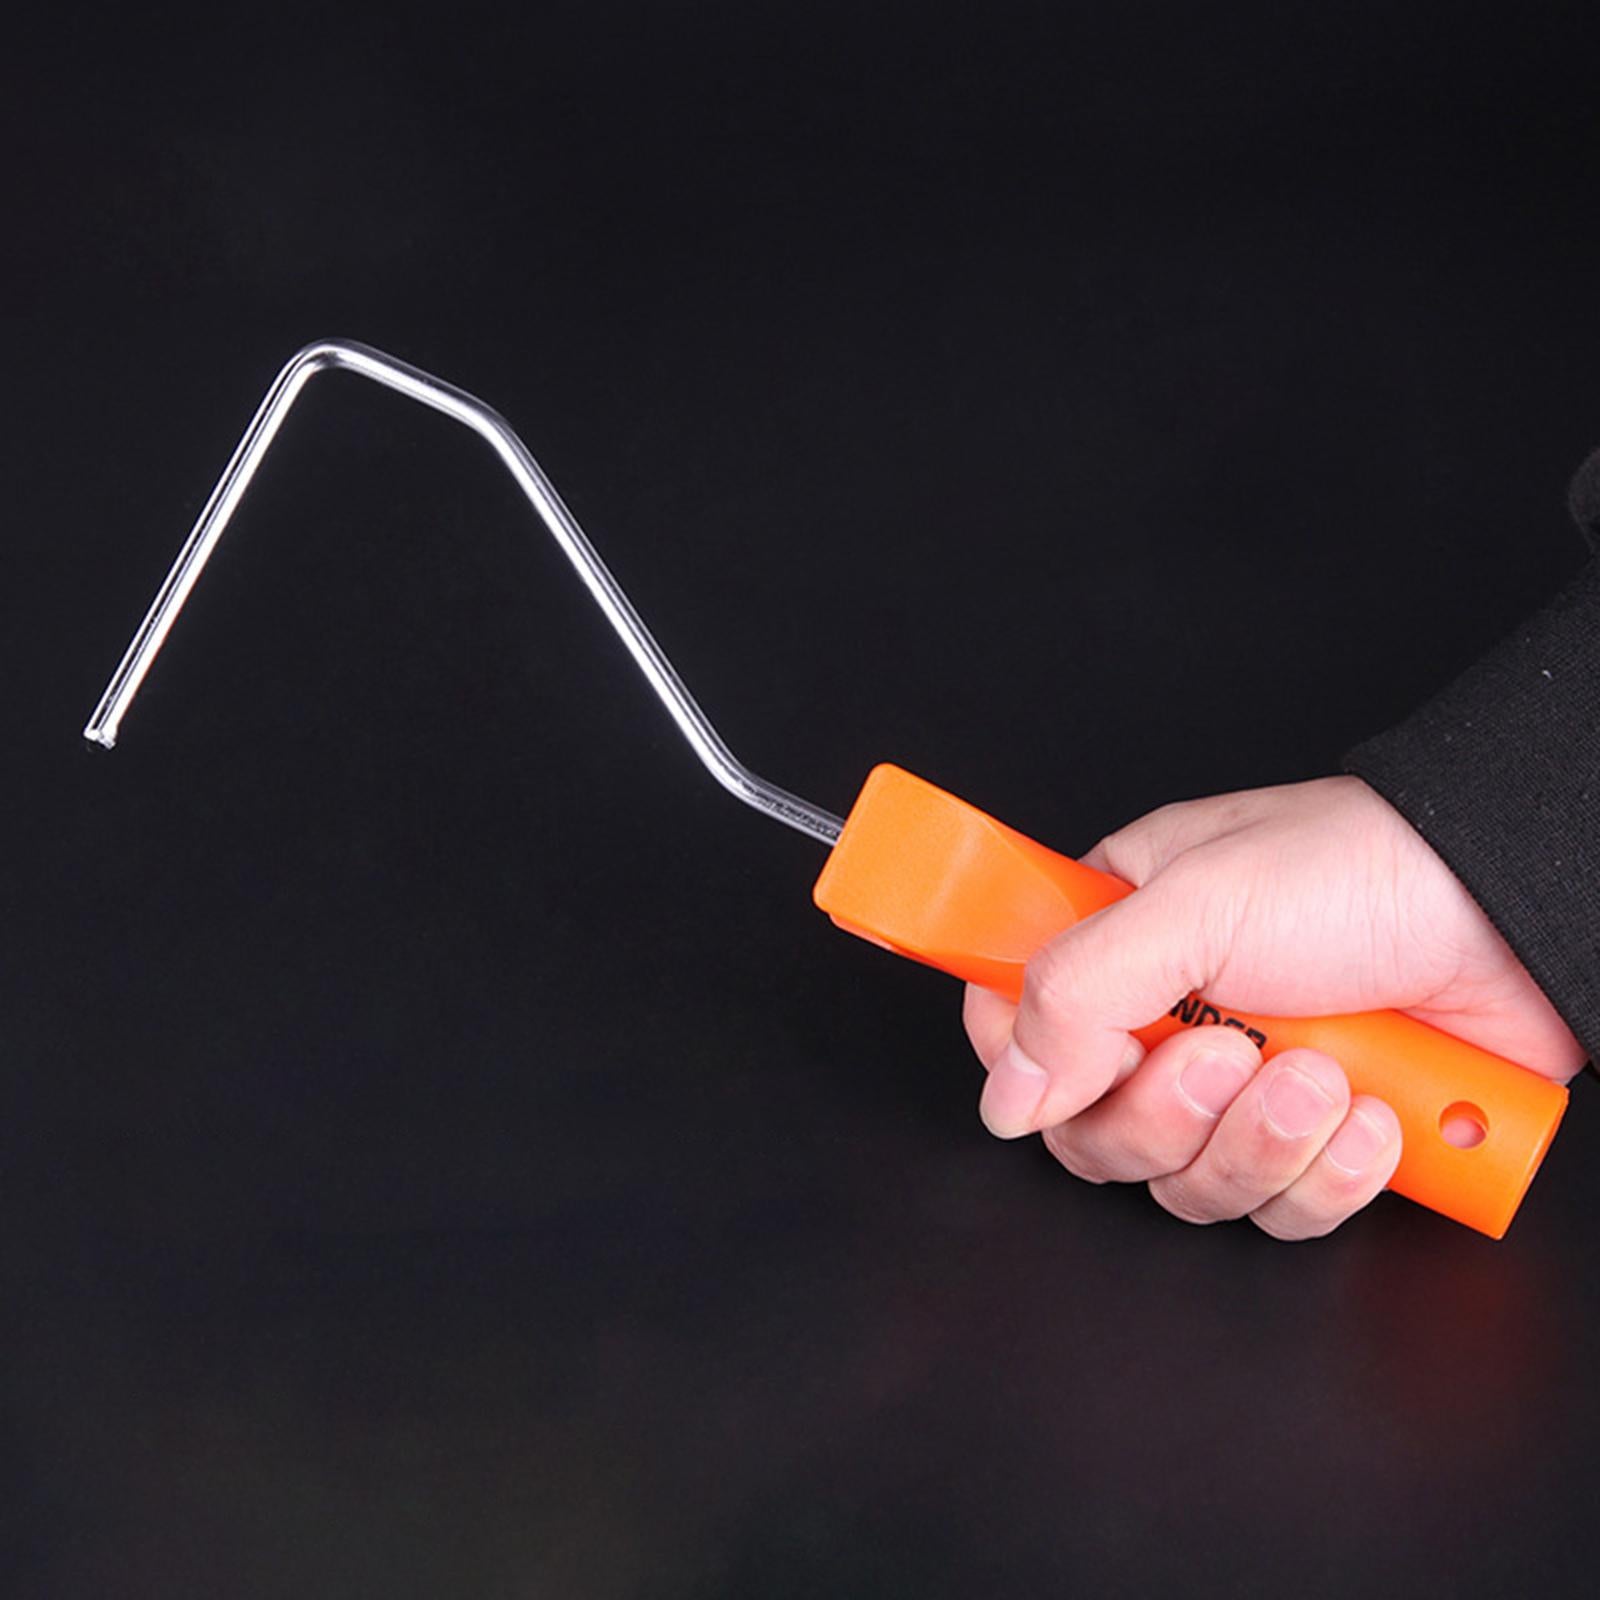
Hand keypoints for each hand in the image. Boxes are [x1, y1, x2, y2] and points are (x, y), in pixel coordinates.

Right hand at [962, 776, 1583, 1237]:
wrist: (1509, 914)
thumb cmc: (1357, 869)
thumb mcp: (1193, 903)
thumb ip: (1075, 990)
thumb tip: (1009, 1093)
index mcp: (1118, 939)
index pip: (1015, 1026)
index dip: (1030, 1067)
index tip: (1078, 1068)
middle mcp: (1168, 1021)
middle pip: (1097, 1133)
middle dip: (1170, 1114)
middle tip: (1233, 1055)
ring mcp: (1242, 1088)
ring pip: (1188, 1187)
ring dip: (1261, 1144)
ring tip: (1325, 1076)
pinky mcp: (1314, 1142)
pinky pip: (1279, 1212)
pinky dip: (1329, 1175)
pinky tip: (1374, 1115)